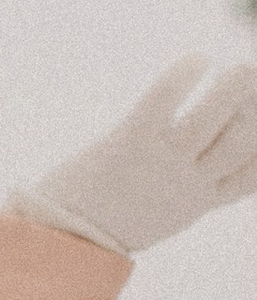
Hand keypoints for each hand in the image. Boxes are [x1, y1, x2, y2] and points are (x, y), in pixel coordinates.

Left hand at [14, 59, 256, 257]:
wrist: (61, 241)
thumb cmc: (109, 223)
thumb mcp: (163, 213)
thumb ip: (186, 191)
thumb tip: (201, 169)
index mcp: (198, 202)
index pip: (250, 177)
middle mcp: (187, 185)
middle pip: (239, 144)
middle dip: (256, 111)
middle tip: (254, 78)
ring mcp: (160, 165)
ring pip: (209, 122)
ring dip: (231, 90)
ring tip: (246, 67)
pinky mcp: (128, 145)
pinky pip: (161, 103)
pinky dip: (182, 77)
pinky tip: (198, 58)